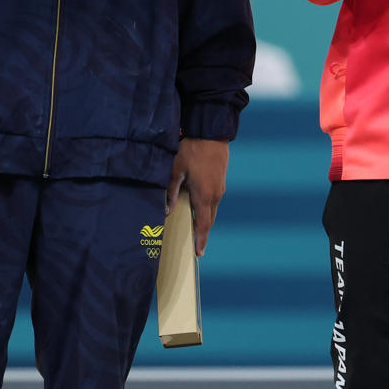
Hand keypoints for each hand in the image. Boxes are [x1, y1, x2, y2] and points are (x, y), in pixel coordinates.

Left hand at [166, 137, 229, 255]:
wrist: (211, 134)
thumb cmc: (191, 151)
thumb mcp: (175, 171)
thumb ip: (171, 193)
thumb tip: (167, 211)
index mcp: (204, 196)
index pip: (203, 224)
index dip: (200, 240)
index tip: (199, 253)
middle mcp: (215, 195)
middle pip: (209, 220)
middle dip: (203, 234)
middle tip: (197, 247)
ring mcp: (220, 188)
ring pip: (212, 211)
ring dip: (205, 221)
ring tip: (197, 229)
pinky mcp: (220, 181)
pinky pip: (214, 201)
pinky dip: (208, 210)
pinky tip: (199, 209)